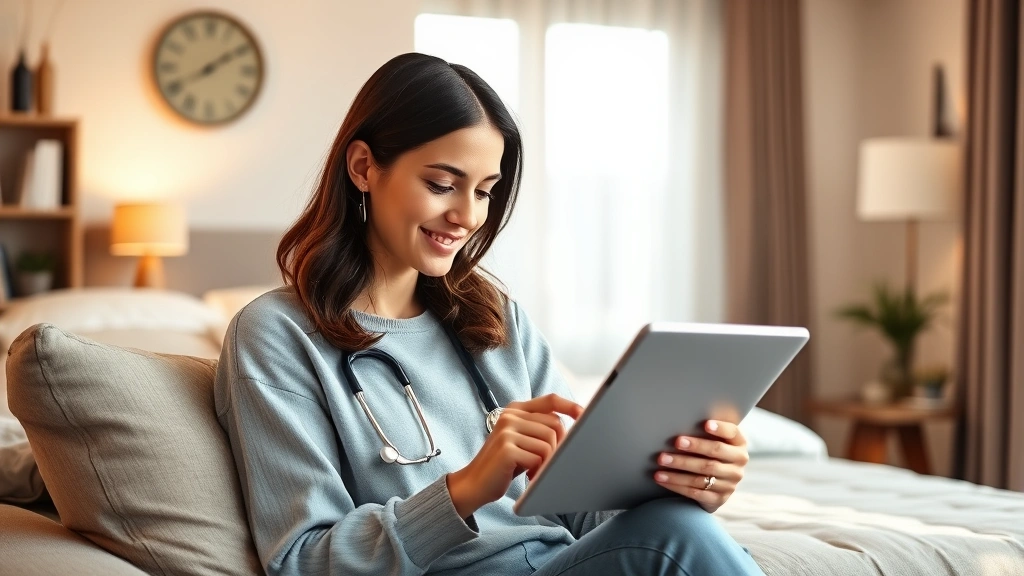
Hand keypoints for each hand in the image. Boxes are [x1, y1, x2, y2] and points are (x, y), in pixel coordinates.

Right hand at [447, 394, 583, 518]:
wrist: (474, 484)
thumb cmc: (504, 465)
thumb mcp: (521, 440)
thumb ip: (539, 429)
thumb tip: (575, 427)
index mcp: (515, 410)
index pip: (550, 400)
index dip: (571, 406)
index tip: (585, 415)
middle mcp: (510, 416)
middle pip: (555, 425)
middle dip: (558, 447)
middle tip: (548, 464)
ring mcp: (507, 430)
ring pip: (549, 442)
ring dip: (548, 462)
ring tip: (536, 471)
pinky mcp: (506, 448)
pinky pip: (538, 457)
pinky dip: (539, 471)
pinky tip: (529, 476)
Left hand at [652, 420, 748, 512]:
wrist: (716, 485)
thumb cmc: (709, 454)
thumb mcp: (714, 441)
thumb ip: (705, 432)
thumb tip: (680, 419)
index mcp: (739, 444)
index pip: (732, 432)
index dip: (720, 428)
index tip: (705, 424)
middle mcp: (738, 463)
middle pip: (715, 452)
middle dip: (695, 446)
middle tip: (676, 442)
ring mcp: (730, 483)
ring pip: (702, 474)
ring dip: (679, 468)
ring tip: (661, 461)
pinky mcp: (718, 499)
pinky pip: (695, 492)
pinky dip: (676, 484)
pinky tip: (661, 478)